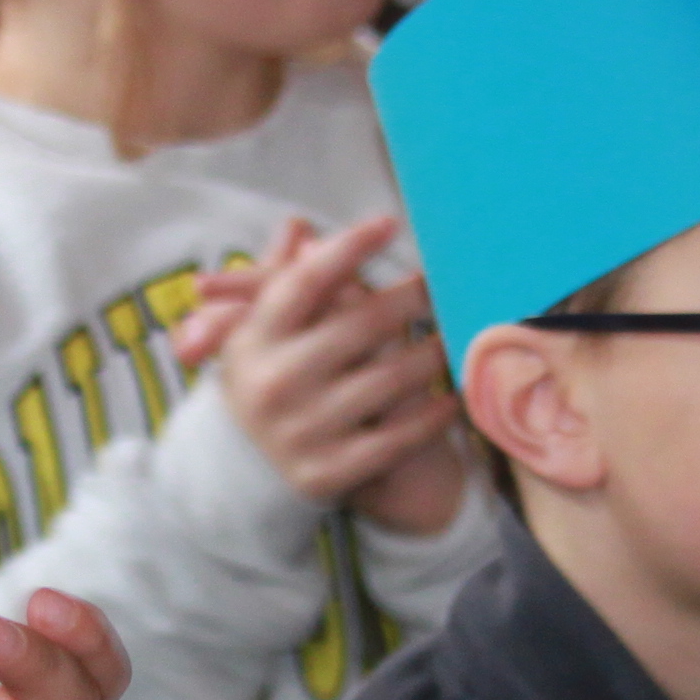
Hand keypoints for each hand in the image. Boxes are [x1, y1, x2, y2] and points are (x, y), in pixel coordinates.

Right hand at [173, 216, 460, 512]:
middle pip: (359, 325)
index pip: (304, 282)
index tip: (389, 223)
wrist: (244, 475)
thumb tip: (299, 228)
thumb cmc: (266, 380)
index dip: (347, 248)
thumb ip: (282, 279)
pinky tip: (454, 396)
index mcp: (254, 339)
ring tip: (454, 335)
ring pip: (388, 381)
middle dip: (409, 299)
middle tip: (441, 283)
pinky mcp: (329, 473)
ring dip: (431, 353)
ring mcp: (301, 431)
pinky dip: (432, 416)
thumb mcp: (260, 332)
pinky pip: (398, 439)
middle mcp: (274, 383)